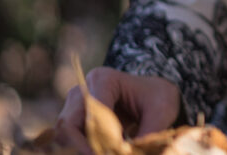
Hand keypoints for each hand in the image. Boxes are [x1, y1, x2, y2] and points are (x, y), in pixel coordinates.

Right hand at [54, 68, 181, 152]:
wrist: (155, 96)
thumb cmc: (159, 99)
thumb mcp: (161, 114)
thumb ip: (147, 134)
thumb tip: (129, 153)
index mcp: (104, 79)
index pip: (92, 112)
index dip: (101, 136)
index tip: (117, 150)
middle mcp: (83, 89)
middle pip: (68, 124)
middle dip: (85, 146)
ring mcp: (75, 104)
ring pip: (65, 134)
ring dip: (83, 148)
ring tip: (107, 152)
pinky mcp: (75, 119)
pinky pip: (69, 140)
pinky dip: (84, 149)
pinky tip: (103, 151)